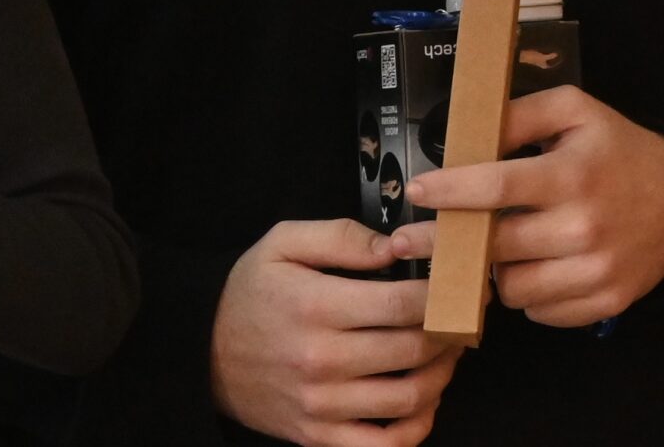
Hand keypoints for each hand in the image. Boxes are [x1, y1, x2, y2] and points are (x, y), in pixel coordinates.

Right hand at [210, 219, 462, 446]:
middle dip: (452, 330)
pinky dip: (415, 427)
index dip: (448, 293)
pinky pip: (382, 446)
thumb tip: (398, 247)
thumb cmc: (249, 293)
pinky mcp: (316, 436)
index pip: (406, 304)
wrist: (199, 352)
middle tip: (463, 315)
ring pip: (409, 398)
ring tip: (447, 352)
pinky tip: (423, 400)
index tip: (465, 283)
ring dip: (443, 374)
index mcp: (318, 307)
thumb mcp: (284, 244)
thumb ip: (344, 237)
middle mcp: (322, 360)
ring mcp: (320, 405)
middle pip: (416, 350)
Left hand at [393, 85, 663, 328]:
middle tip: (408, 242)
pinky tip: (537, 267)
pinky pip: (538, 311)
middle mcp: (584, 227)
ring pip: (510, 287)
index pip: (497, 185)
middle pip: (493, 246)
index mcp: (574, 174)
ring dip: (496, 269)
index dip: (450, 191)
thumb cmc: (619, 152)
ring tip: (503, 247)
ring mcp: (595, 271)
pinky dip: (529, 293)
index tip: (417, 192)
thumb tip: (467, 132)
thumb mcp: (577, 113)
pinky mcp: (603, 302)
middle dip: (445, 244)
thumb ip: (521, 115)